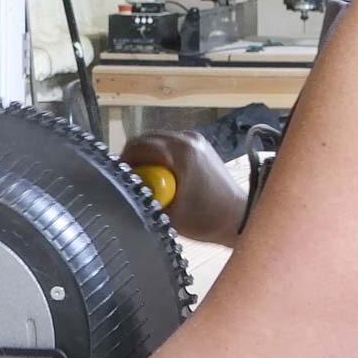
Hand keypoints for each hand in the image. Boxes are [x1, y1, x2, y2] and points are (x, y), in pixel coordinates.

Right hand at [123, 129, 246, 245]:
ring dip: (148, 159)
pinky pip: (169, 146)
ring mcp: (195, 139)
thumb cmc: (206, 218)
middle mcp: (187, 138)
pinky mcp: (199, 145)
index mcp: (179, 151)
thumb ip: (142, 198)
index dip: (123, 163)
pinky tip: (165, 178)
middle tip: (131, 183)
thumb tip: (124, 191)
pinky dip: (162, 159)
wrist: (239, 217)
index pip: (137, 146)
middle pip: (145, 140)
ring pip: (157, 142)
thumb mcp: (166, 213)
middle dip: (134, 160)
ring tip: (149, 182)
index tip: (118, 180)